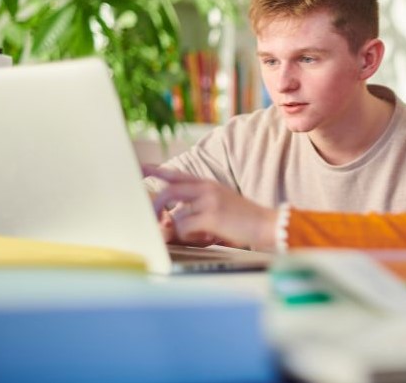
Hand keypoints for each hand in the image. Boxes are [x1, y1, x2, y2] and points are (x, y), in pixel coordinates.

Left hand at [142, 166, 278, 250]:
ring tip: (198, 235)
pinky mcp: (211, 216)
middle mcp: (206, 188)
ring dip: (180, 230)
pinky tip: (208, 237)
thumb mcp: (218, 206)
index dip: (155, 170)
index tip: (138, 167)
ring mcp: (209, 201)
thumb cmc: (242, 220)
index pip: (175, 174)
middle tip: (148, 218)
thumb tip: (170, 220)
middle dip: (154, 206)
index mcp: (207, 184)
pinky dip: (191, 237)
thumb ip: (195, 209)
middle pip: (169, 191)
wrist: (267, 224)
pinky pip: (186, 227)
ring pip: (176, 214)